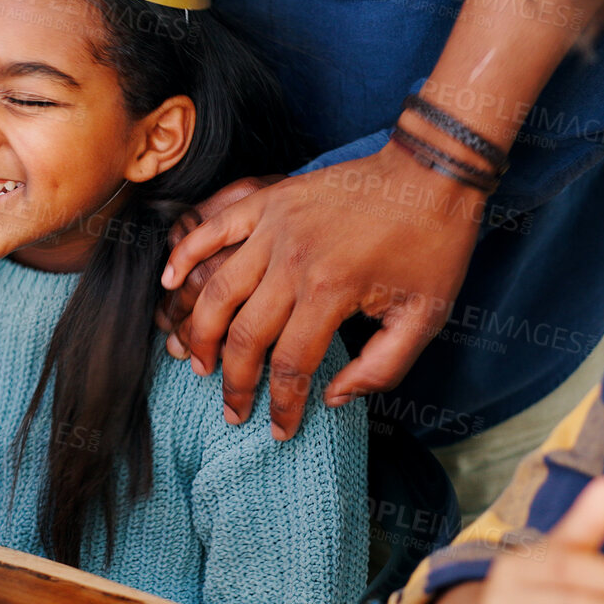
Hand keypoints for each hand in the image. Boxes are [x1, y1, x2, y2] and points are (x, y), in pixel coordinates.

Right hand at [160, 145, 479, 438]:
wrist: (431, 173)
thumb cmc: (434, 246)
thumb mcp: (425, 318)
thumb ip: (382, 368)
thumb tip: (333, 398)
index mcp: (332, 291)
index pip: (291, 364)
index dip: (281, 406)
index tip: (278, 430)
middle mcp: (293, 260)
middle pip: (244, 335)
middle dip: (233, 382)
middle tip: (232, 409)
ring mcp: (274, 227)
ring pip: (217, 289)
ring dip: (201, 333)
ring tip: (198, 363)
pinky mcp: (268, 202)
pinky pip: (212, 229)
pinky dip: (185, 256)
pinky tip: (169, 284)